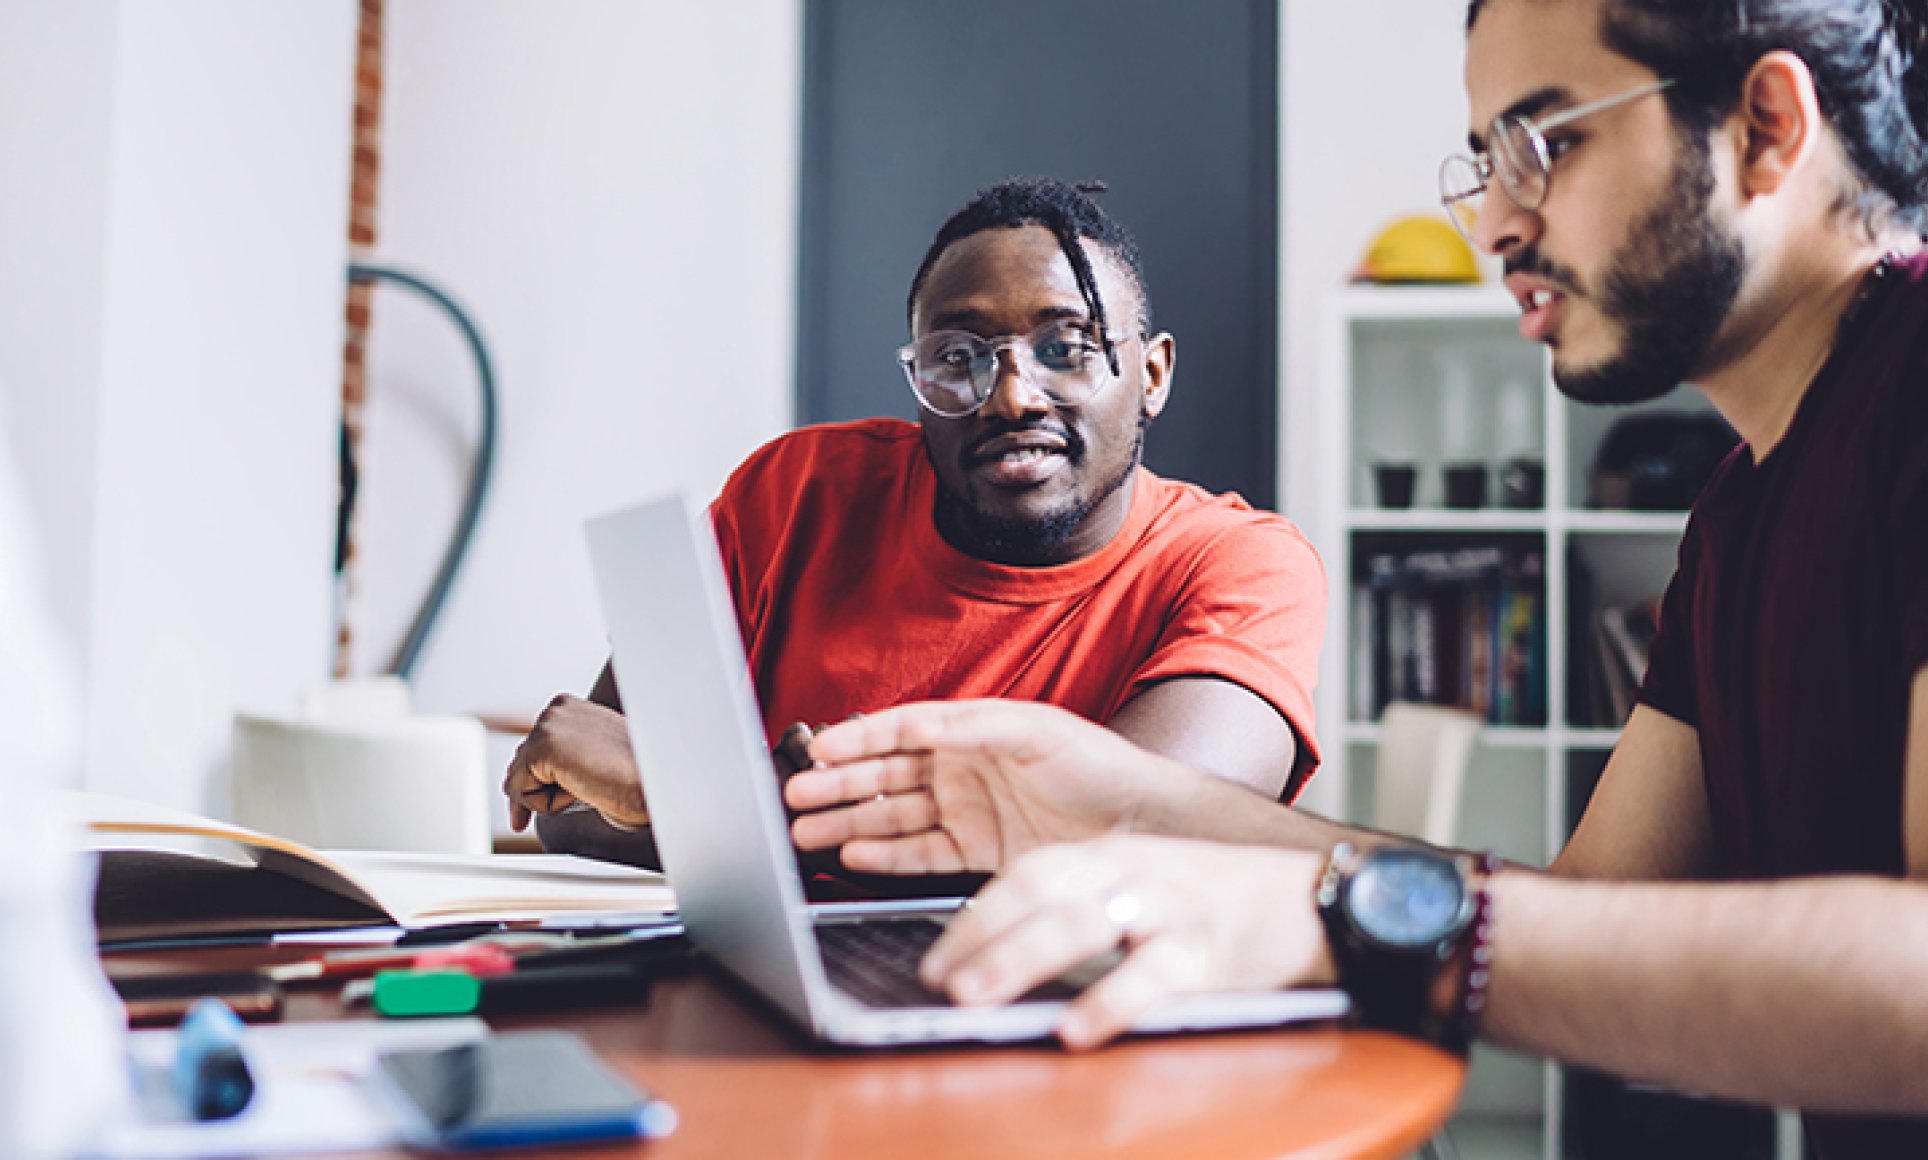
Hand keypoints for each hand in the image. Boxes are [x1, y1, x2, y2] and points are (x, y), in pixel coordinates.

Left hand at [501, 694, 647, 831]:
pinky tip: (581, 791)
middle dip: (540, 789)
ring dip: (549, 798)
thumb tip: (524, 783)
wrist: (658, 784)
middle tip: (584, 790)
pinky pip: (520, 792)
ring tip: (590, 787)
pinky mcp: (543, 746)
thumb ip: (564, 761)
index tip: (561, 794)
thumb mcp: (593, 761)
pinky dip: (547, 805)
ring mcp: (549, 724)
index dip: (541, 780)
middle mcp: (557, 709)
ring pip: (520, 780)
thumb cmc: (638, 778)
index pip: (534, 750)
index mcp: (570, 708)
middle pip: (520, 764)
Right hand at [784, 700, 1189, 874]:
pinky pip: (918, 852)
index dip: (858, 739)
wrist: (1141, 823)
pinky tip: (853, 853)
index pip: (901, 732)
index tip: (818, 748)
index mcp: (973, 730)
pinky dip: (885, 854)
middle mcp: (963, 768)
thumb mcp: (1034, 731)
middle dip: (838, 784)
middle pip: (885, 775)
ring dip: (849, 820)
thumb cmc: (1097, 765)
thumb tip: (917, 725)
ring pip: (892, 815)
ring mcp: (967, 811)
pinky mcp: (976, 851)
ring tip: (807, 830)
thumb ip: (972, 726)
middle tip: (795, 794)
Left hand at [922, 835, 1336, 1048]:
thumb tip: (995, 963)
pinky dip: (1110, 1002)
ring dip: (1022, 959)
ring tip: (977, 999)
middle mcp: (1132, 870)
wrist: (1313, 898)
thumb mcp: (1139, 890)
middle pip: (1041, 892)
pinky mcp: (1209, 950)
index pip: (1025, 875)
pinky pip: (1153, 976)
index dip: (974, 916)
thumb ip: (1078, 912)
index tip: (935, 960)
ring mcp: (1170, 906)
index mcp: (1108, 855)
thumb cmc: (1211, 903)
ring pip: (1084, 924)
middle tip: (937, 980)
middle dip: (982, 937)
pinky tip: (1076, 1029)